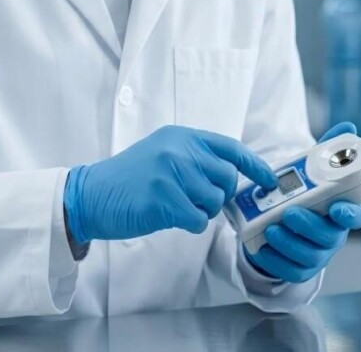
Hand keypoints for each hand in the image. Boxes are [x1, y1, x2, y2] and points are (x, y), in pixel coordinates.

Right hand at [64, 125, 276, 243]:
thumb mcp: (163, 153)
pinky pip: (198, 219)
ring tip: (178, 207)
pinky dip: (189, 224)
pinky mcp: (164, 199)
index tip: (269, 180)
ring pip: (214, 200)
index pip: (230, 148)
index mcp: (182, 136)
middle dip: (220, 195)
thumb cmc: (130, 179)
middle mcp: (179, 150)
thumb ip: (195, 158)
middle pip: (227, 178)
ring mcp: (171, 173)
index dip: (255, 164)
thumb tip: (234, 177)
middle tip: (200, 201)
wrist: (91, 194)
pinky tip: (170, 217)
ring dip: (203, 211)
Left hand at [243, 122, 360, 282]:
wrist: (283, 224)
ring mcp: (316, 254)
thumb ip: (329, 151)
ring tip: (271, 228)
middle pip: (328, 237)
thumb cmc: (304, 197)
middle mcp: (332, 235)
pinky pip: (289, 270)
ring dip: (289, 243)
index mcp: (340, 212)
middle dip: (309, 226)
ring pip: (308, 256)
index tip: (337, 207)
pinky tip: (262, 248)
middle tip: (289, 212)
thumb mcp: (313, 172)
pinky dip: (275, 261)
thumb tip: (349, 127)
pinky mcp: (298, 269)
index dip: (350, 214)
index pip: (355, 216)